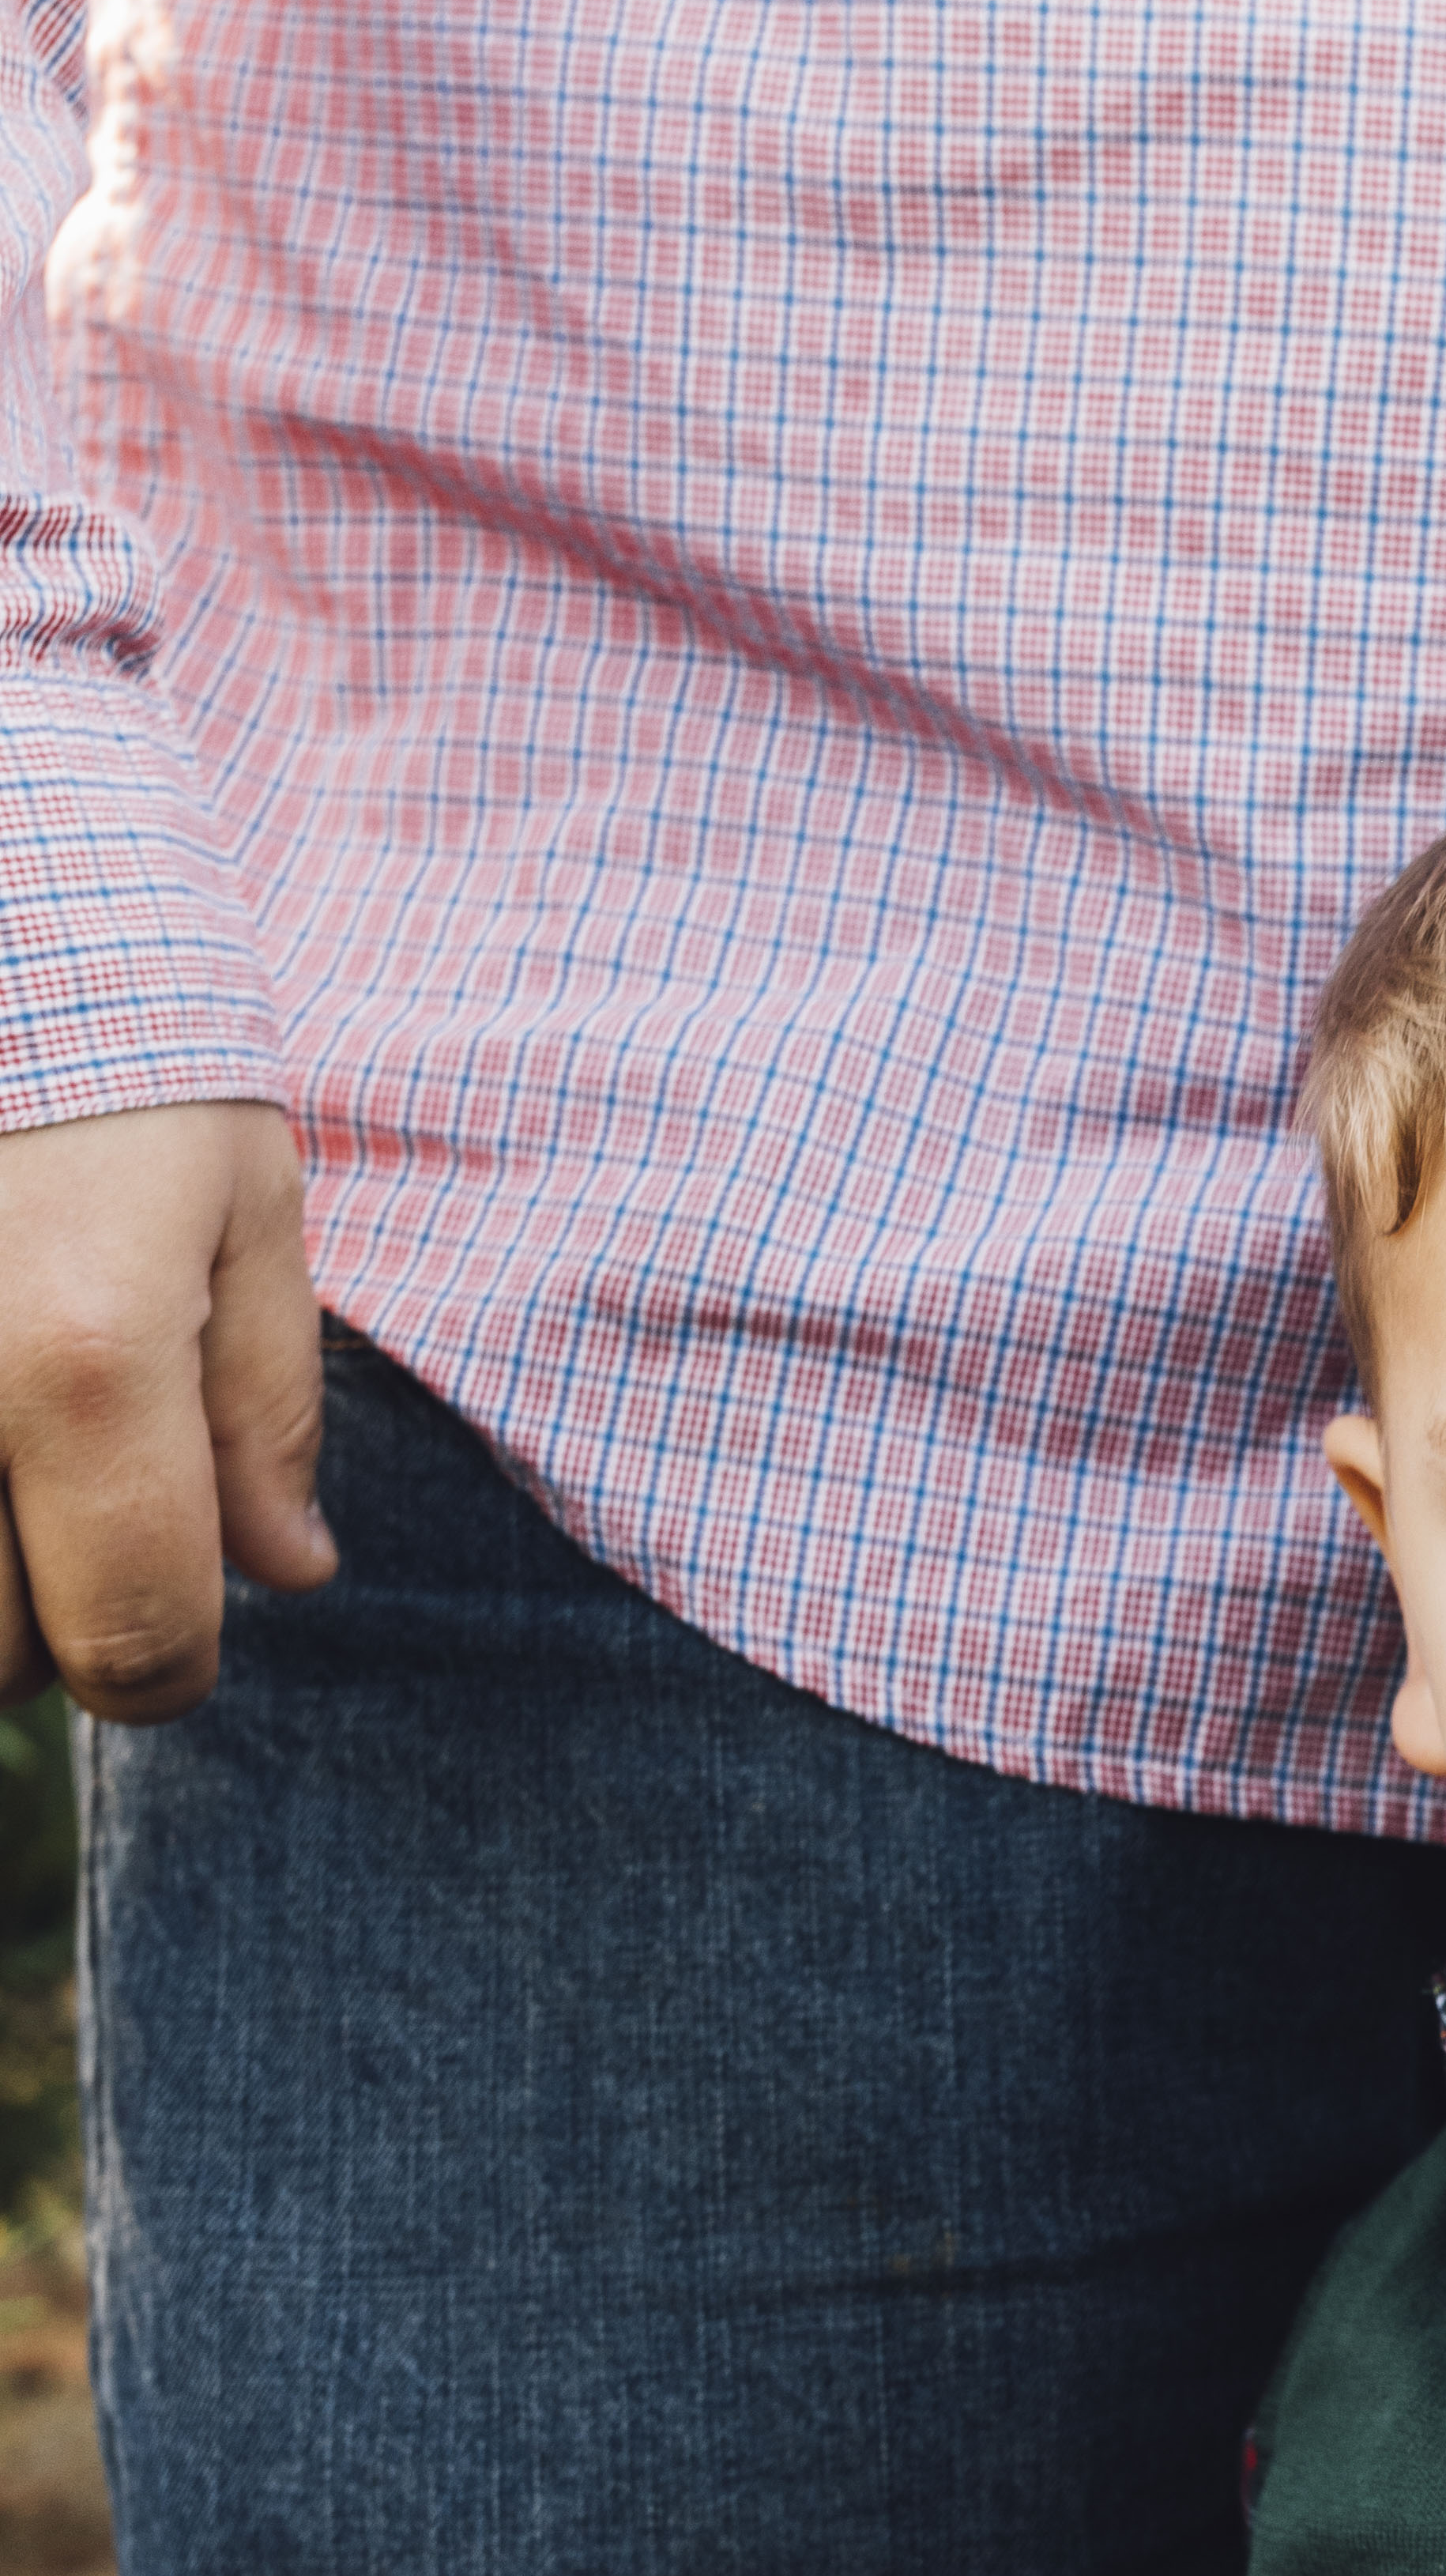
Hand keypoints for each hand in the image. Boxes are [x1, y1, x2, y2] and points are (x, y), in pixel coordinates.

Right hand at [0, 1099, 330, 1712]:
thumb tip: (289, 1572)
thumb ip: (263, 1406)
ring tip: (7, 1492)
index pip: (132, 1640)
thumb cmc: (115, 1039)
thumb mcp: (240, 1203)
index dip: (170, 1666)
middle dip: (41, 1640)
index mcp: (84, 1364)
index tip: (175, 1631)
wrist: (6, 909)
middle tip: (66, 1547)